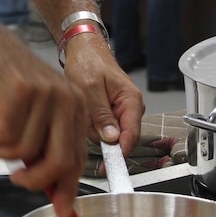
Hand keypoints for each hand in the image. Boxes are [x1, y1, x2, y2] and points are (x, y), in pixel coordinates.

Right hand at [0, 22, 87, 216]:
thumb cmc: (6, 82)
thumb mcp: (36, 112)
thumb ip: (47, 144)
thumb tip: (54, 188)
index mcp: (76, 105)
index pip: (78, 156)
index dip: (68, 187)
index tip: (61, 210)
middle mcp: (66, 98)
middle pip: (58, 161)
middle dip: (35, 179)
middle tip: (17, 178)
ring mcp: (44, 94)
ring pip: (24, 151)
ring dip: (3, 147)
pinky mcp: (19, 92)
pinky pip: (4, 136)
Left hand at [58, 34, 143, 157]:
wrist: (83, 50)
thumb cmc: (88, 61)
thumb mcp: (90, 86)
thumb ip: (101, 114)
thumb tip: (112, 139)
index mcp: (131, 101)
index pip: (131, 136)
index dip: (120, 154)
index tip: (107, 166)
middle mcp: (130, 108)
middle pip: (118, 138)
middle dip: (98, 132)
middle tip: (85, 113)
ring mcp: (120, 112)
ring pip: (106, 135)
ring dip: (91, 125)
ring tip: (84, 105)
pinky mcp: (110, 114)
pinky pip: (100, 128)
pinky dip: (89, 122)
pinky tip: (85, 108)